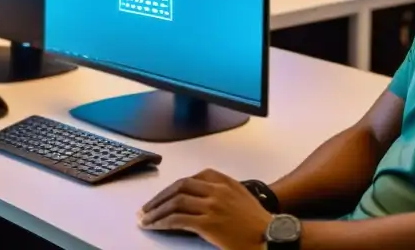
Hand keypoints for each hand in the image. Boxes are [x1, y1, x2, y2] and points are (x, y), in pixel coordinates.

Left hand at [140, 169, 271, 249]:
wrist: (269, 236)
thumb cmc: (258, 222)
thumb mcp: (241, 198)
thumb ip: (222, 193)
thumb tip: (202, 199)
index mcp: (225, 182)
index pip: (193, 178)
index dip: (174, 186)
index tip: (164, 195)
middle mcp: (217, 190)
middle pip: (180, 187)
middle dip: (160, 197)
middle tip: (148, 207)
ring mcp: (212, 205)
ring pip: (175, 202)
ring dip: (156, 210)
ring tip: (145, 219)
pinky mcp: (207, 223)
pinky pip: (177, 219)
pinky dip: (162, 222)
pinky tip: (154, 226)